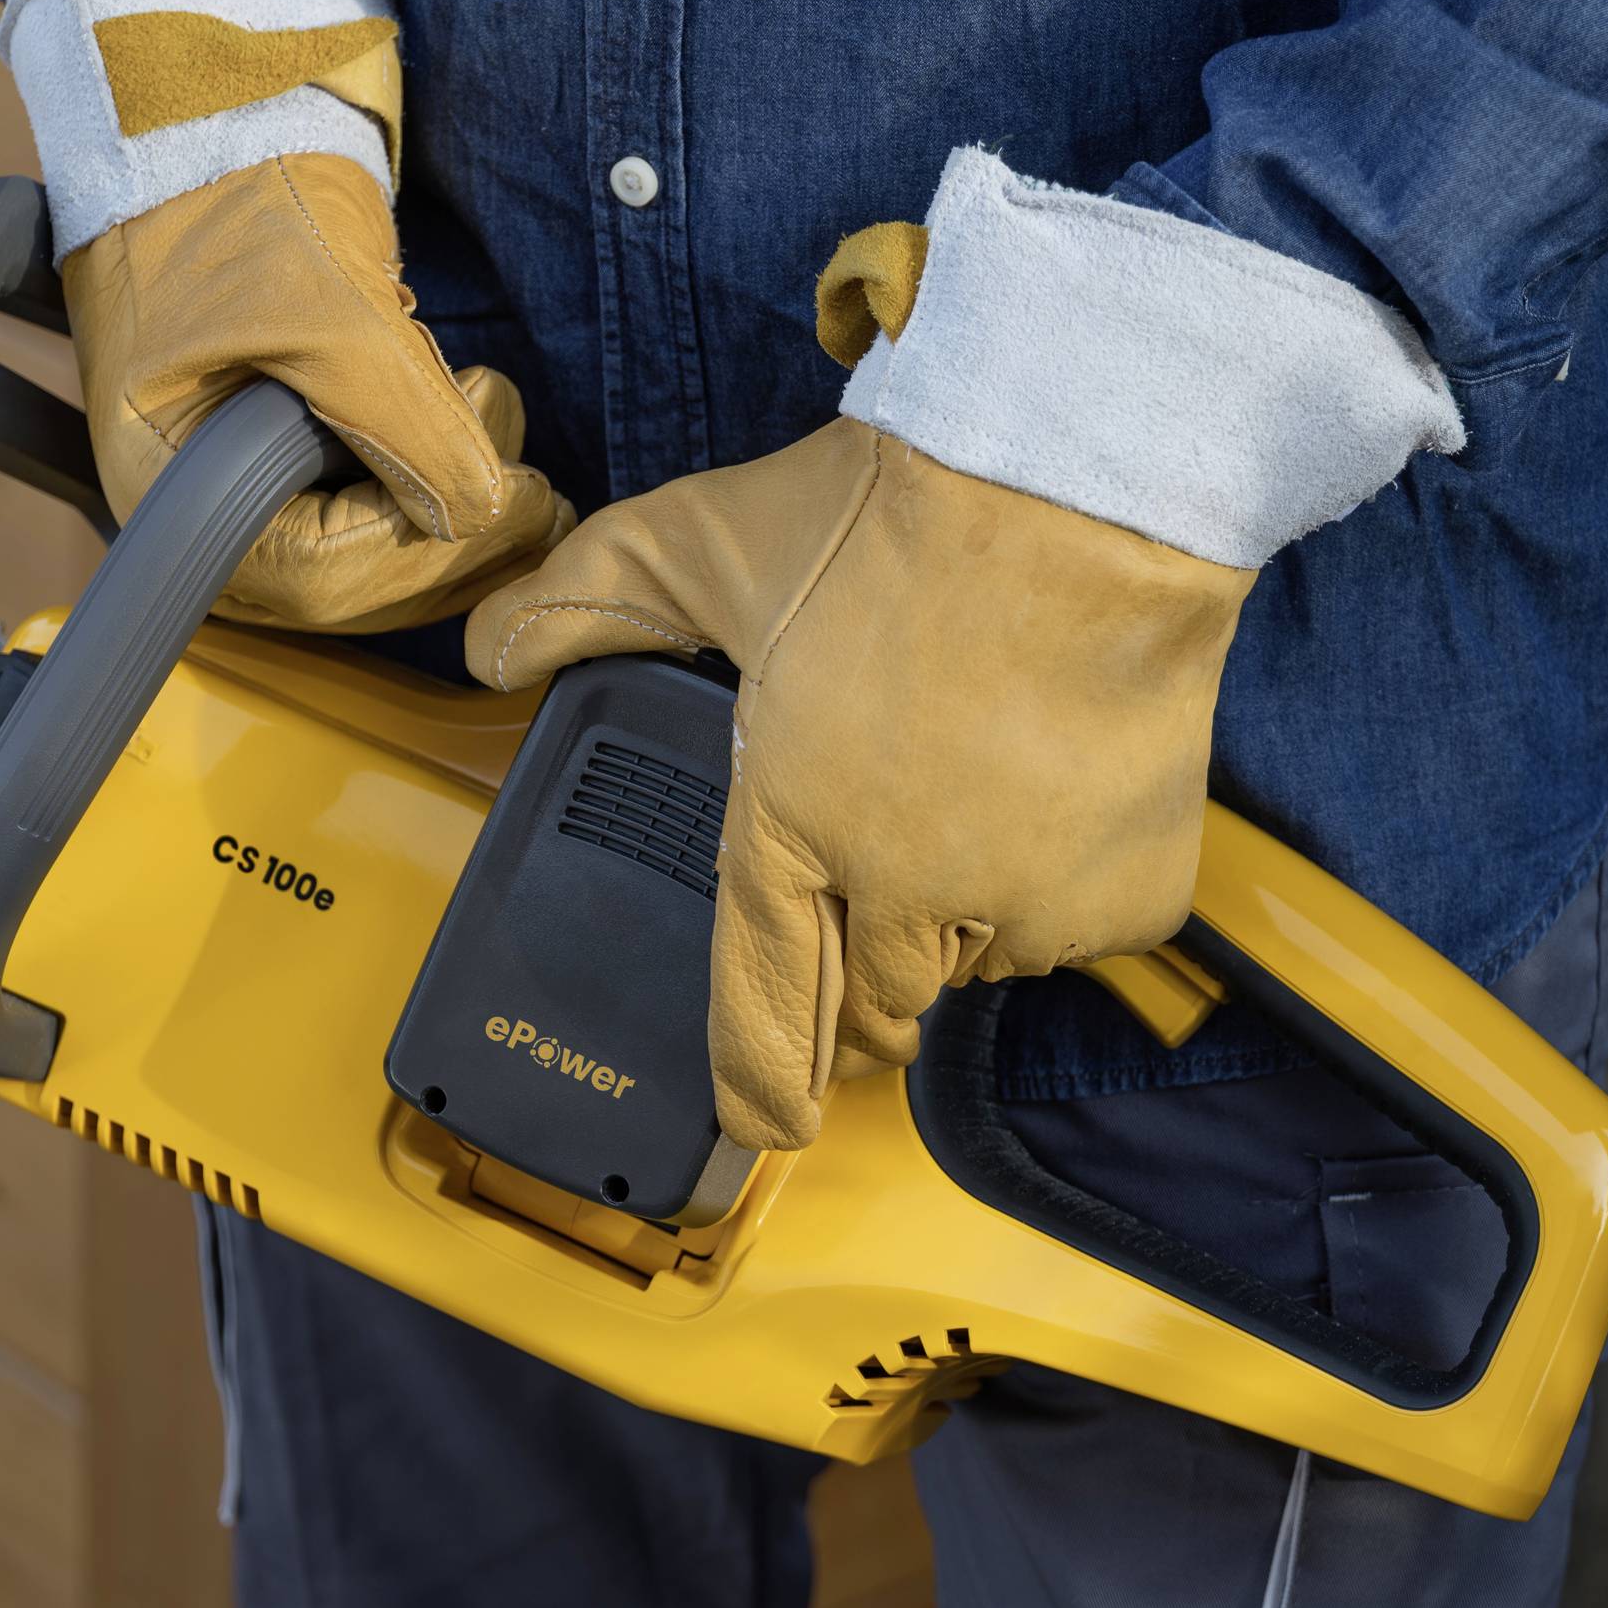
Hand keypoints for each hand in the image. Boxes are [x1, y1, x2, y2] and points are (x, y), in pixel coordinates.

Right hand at [68, 154, 572, 631]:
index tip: (515, 501)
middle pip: (341, 584)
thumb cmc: (236, 196)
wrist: (211, 107)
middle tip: (541, 496)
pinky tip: (472, 440)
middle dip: (450, 544)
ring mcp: (230, 476)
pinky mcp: (274, 446)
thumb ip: (408, 423)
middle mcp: (188, 501)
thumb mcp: (331, 309)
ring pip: (357, 553)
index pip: (313, 576)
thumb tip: (487, 511)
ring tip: (514, 456)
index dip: (426, 556)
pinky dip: (424, 485)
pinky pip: (358, 507)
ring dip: (447, 517)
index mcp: (163, 484)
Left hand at [469, 144, 1462, 1148]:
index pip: (762, 1012)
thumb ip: (584, 601)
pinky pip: (1075, 930)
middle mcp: (901, 894)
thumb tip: (484, 647)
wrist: (1085, 487)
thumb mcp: (705, 543)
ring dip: (963, 915)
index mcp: (789, 829)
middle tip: (881, 870)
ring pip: (975, 963)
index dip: (757, 1085)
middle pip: (876, 1004)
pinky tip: (1052, 788)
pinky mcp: (1122, 901)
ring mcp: (1020, 908)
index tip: (763, 1120)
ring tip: (973, 787)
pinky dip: (1064, 885)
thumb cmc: (894, 519)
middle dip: (867, 963)